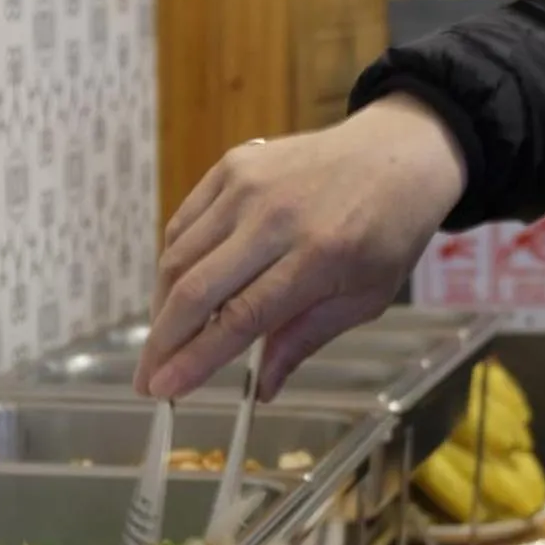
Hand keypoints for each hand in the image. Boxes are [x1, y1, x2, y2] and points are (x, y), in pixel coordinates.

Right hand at [141, 93, 467, 400]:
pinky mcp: (232, 166)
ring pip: (179, 256)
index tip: (164, 389)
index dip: (195, 358)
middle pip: (196, 289)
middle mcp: (275, 217)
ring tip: (163, 342)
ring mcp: (248, 185)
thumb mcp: (363, 299)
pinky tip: (176, 292)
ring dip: (162, 307)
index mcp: (319, 256)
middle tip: (146, 379)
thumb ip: (304, 340)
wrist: (398, 154)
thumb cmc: (387, 234)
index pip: (240, 318)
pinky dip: (173, 263)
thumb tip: (262, 391)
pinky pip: (185, 224)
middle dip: (163, 342)